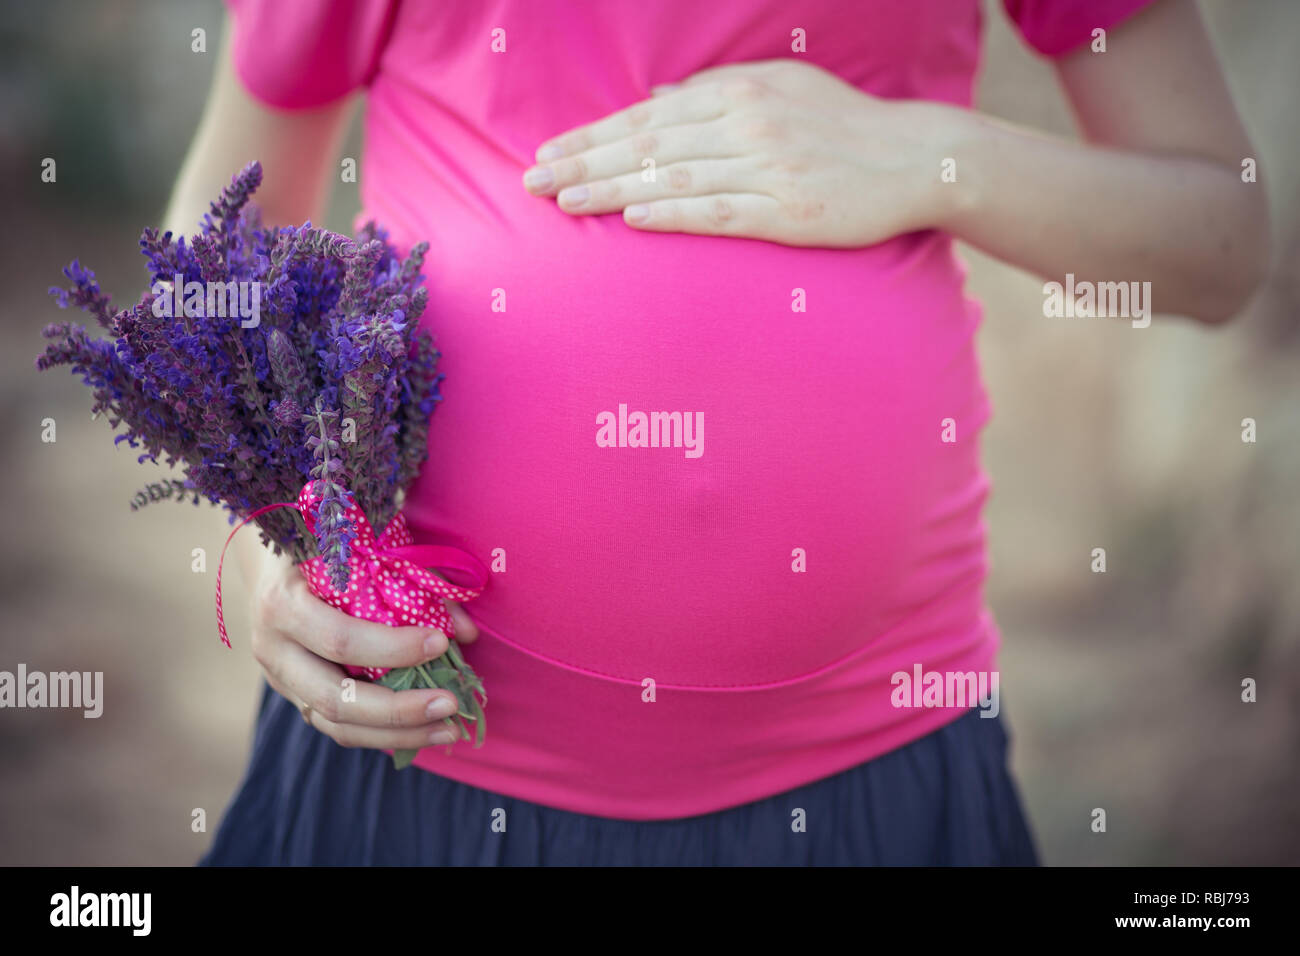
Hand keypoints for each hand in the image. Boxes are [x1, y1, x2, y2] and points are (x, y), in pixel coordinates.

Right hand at [248, 550, 479, 750]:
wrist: (274, 567)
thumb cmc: (326, 549)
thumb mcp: (359, 551)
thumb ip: (412, 583)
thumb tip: (465, 632)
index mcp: (283, 604)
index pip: (340, 639)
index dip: (393, 647)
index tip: (441, 643)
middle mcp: (273, 649)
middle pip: (334, 698)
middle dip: (399, 709)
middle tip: (451, 705)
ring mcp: (281, 681)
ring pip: (337, 724)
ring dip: (398, 733)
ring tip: (448, 730)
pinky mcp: (296, 699)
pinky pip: (340, 728)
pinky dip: (384, 734)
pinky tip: (425, 730)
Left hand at [523, 59, 964, 246]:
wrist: (915, 159)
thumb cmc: (842, 125)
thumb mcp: (782, 86)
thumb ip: (716, 90)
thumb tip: (658, 102)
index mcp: (738, 93)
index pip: (646, 117)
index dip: (592, 136)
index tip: (548, 152)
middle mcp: (746, 125)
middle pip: (647, 146)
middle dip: (583, 162)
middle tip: (532, 181)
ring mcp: (766, 170)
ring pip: (671, 179)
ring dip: (611, 190)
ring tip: (564, 202)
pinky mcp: (787, 214)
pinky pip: (717, 213)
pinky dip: (671, 214)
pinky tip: (631, 218)